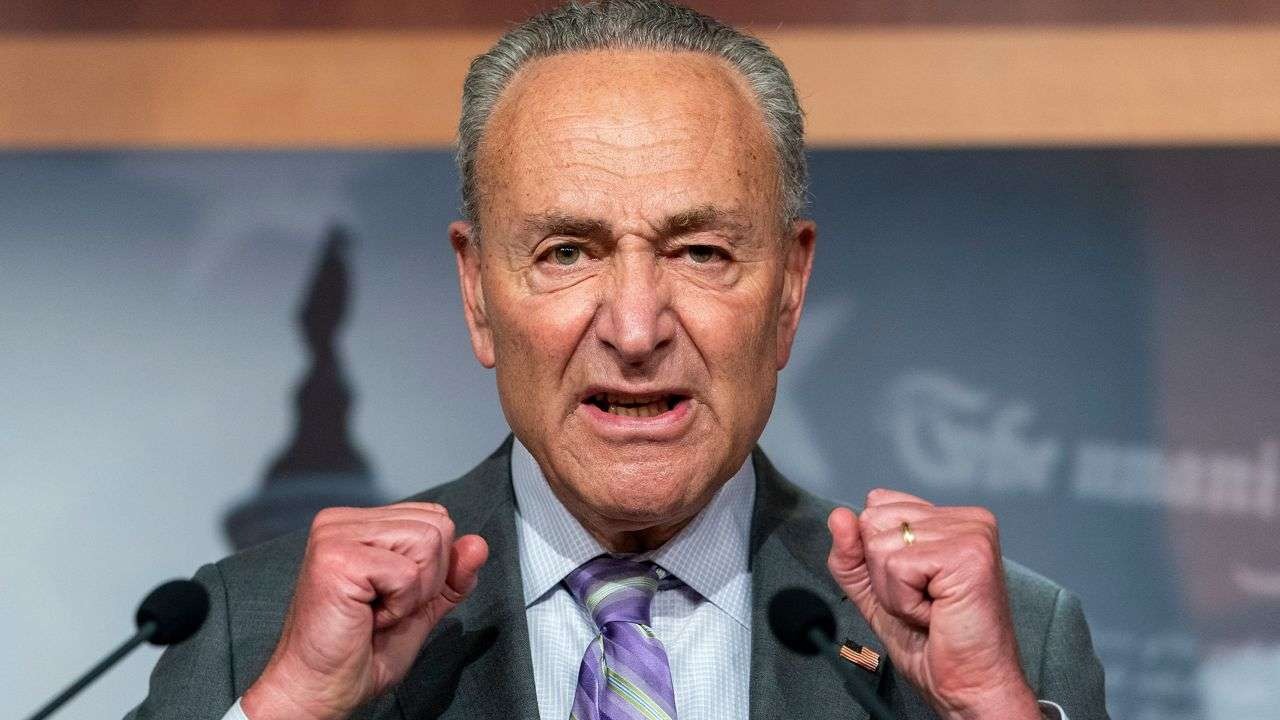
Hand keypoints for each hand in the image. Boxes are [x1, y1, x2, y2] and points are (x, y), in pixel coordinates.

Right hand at [241, 503, 488, 719]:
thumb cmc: (360, 653)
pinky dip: (399, 605)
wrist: (318, 691)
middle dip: (427, 579)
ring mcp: (335, 535)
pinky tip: (366, 618)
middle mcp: (342, 521)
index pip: (435, 518)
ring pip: (427, 542)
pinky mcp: (336, 558)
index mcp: (358, 524)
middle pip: (437, 526)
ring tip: (374, 612)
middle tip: (383, 608)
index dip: (433, 567)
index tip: (393, 597)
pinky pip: (408, 573)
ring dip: (413, 593)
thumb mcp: (421, 607)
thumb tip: (478, 544)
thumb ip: (451, 575)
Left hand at [827, 489, 1038, 719]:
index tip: (914, 586)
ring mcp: (970, 533)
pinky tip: (935, 613)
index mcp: (948, 520)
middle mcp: (965, 519)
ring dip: (895, 592)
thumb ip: (851, 554)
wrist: (967, 687)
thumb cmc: (932, 645)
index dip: (877, 556)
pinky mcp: (967, 554)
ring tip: (931, 609)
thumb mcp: (874, 592)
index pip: (877, 504)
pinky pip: (897, 567)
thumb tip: (839, 516)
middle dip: (883, 574)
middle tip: (923, 602)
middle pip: (873, 520)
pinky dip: (905, 601)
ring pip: (880, 545)